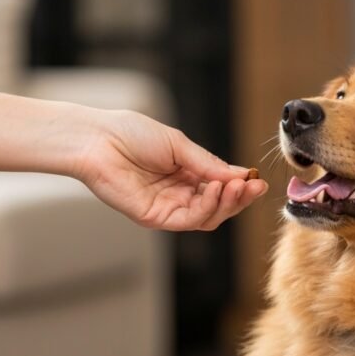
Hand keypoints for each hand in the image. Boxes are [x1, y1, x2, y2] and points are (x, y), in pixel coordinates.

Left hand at [0, 93, 267, 230]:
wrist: (98, 139)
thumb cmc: (130, 135)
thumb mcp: (179, 145)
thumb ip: (208, 164)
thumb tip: (240, 175)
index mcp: (184, 175)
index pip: (219, 188)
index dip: (239, 187)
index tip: (257, 180)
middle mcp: (177, 195)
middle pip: (217, 207)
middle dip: (238, 198)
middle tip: (251, 186)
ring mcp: (166, 208)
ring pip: (207, 218)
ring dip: (226, 203)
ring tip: (234, 187)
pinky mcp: (154, 218)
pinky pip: (189, 221)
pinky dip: (207, 207)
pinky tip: (214, 191)